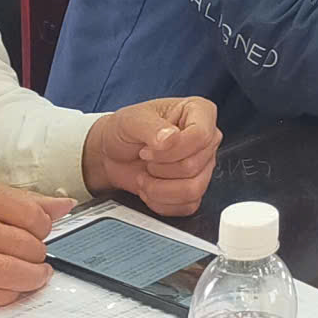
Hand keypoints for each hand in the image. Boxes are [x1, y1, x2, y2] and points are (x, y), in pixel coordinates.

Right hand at [0, 176, 72, 307]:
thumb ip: (16, 198)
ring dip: (31, 278)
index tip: (40, 231)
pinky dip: (6, 296)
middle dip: (38, 254)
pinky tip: (12, 289)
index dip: (43, 226)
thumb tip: (64, 205)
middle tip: (36, 255)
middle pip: (21, 244)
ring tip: (36, 275)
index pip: (27, 213)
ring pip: (7, 272)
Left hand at [83, 97, 221, 215]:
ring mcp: (203, 165)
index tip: (147, 149)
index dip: (172, 150)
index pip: (201, 136)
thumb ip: (152, 127)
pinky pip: (188, 205)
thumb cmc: (124, 131)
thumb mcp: (131, 121)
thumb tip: (171, 138)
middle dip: (160, 169)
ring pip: (193, 190)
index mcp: (198, 112)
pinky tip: (150, 189)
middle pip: (193, 166)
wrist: (111, 154)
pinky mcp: (195, 189)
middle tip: (144, 160)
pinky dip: (161, 202)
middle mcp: (206, 139)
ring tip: (145, 177)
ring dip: (159, 189)